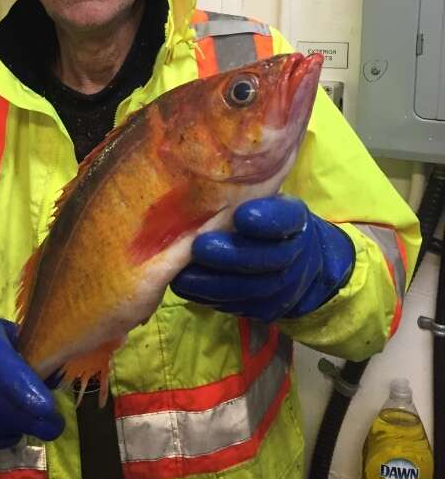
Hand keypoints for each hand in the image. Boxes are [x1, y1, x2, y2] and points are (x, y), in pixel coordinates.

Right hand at [0, 312, 64, 458]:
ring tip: (20, 417)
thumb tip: (56, 379)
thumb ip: (34, 353)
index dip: (27, 393)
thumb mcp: (10, 336)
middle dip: (33, 421)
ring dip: (16, 428)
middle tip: (53, 426)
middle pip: (1, 408)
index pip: (4, 371)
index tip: (49, 410)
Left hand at [171, 195, 354, 323]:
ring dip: (214, 283)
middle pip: (268, 259)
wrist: (292, 256)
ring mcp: (283, 285)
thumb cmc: (261, 215)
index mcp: (295, 218)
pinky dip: (210, 298)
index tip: (242, 215)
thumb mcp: (260, 196)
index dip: (266, 219)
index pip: (286, 219)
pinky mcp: (265, 308)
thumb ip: (241, 191)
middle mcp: (295, 253)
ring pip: (250, 289)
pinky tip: (187, 286)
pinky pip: (237, 306)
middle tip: (199, 246)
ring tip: (182, 274)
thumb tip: (202, 170)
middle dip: (231, 255)